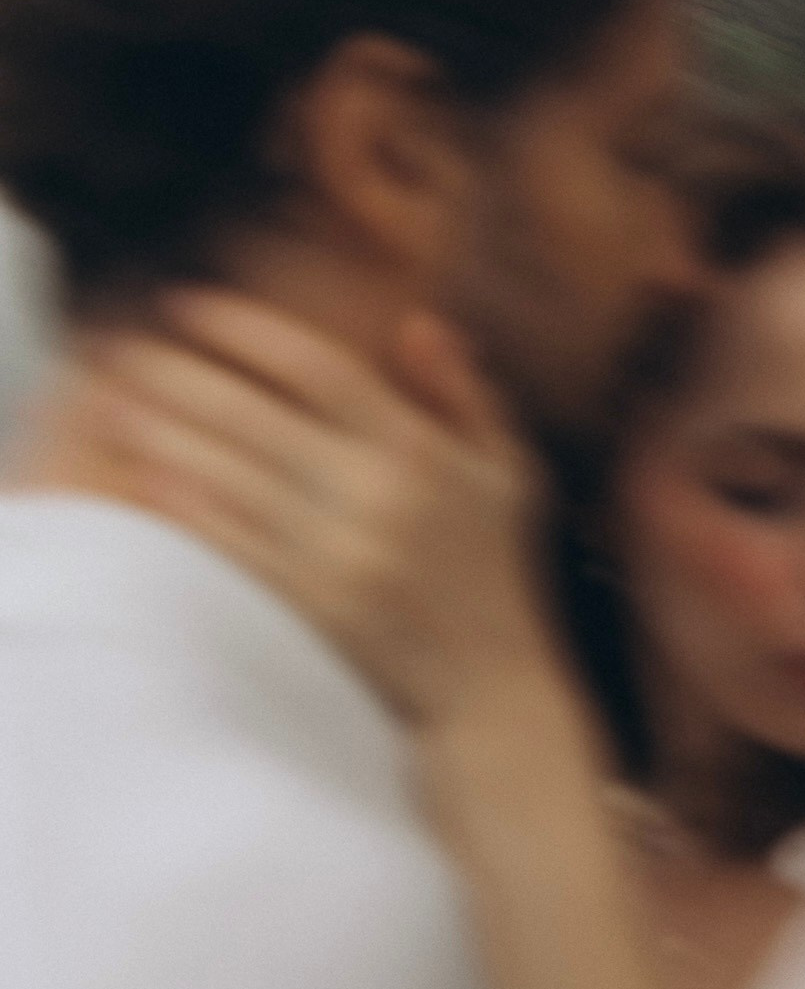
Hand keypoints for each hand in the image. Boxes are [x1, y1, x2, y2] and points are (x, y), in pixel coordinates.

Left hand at [84, 290, 554, 728]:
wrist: (491, 682)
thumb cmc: (495, 565)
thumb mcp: (506, 467)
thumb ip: (464, 392)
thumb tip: (418, 323)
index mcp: (420, 449)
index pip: (317, 368)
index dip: (246, 331)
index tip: (190, 306)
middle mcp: (375, 495)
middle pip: (254, 417)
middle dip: (181, 376)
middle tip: (125, 348)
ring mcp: (339, 553)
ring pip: (231, 478)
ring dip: (165, 435)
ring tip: (115, 402)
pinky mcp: (313, 604)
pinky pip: (236, 544)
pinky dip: (190, 506)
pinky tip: (148, 475)